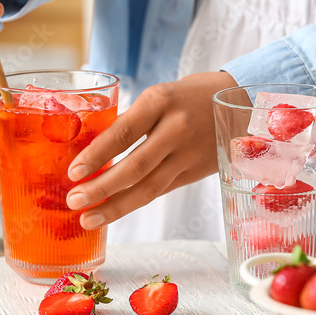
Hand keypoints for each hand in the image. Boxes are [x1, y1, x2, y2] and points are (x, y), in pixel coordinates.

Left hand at [66, 71, 238, 228]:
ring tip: (88, 218)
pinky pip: (160, 191)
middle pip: (134, 167)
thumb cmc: (189, 96)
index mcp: (160, 101)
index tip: (73, 172)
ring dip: (115, 207)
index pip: (122, 133)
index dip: (96, 156)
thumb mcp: (160, 96)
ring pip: (148, 188)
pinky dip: (134, 202)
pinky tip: (114, 211)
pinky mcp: (196, 172)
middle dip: (101, 188)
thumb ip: (134, 122)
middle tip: (74, 201)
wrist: (242, 102)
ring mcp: (189, 154)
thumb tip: (93, 153)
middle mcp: (176, 128)